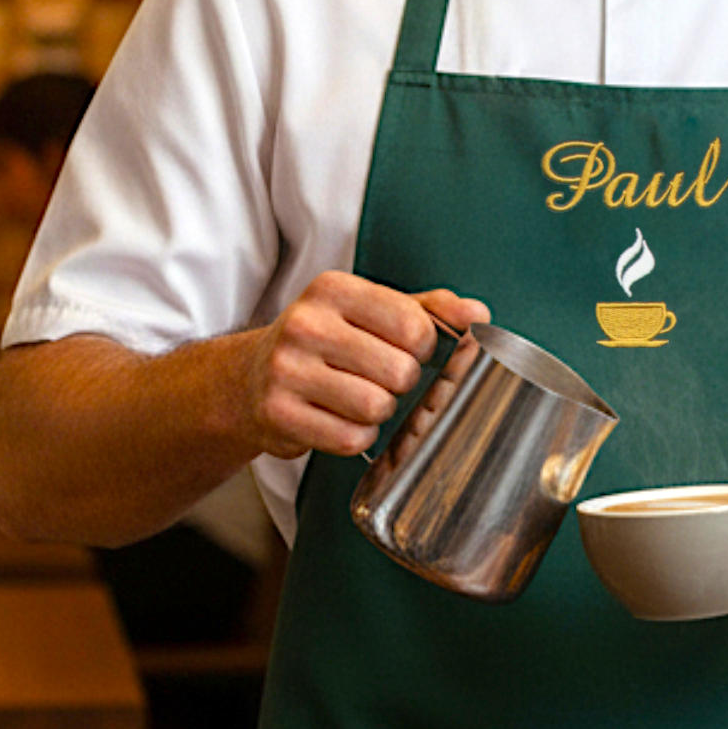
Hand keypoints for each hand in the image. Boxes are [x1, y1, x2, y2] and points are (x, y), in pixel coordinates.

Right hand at [246, 273, 489, 461]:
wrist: (249, 379)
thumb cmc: (325, 342)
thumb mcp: (372, 311)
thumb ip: (430, 309)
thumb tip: (478, 315)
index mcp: (334, 289)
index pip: (413, 325)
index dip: (424, 347)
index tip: (409, 350)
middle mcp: (305, 325)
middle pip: (400, 371)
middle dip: (401, 382)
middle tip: (379, 378)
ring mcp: (287, 370)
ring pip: (376, 407)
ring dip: (380, 412)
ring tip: (358, 397)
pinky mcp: (278, 414)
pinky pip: (351, 439)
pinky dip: (357, 437)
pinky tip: (339, 419)